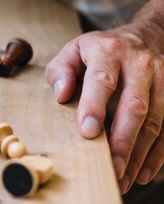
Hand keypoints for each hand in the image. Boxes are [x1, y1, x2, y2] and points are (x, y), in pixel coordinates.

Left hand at [46, 22, 163, 193]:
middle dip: (122, 140)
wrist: (146, 35)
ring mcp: (162, 80)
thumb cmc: (101, 49)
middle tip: (110, 167)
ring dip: (139, 154)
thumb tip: (61, 95)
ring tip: (123, 178)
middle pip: (135, 106)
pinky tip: (142, 173)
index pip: (102, 80)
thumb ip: (61, 70)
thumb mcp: (74, 49)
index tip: (87, 131)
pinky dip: (157, 155)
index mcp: (109, 51)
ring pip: (156, 121)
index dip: (94, 106)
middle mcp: (140, 65)